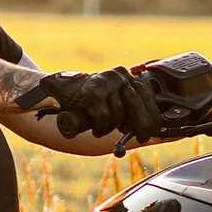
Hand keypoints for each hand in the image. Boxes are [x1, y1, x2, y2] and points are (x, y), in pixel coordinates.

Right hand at [18, 66, 166, 143]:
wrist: (58, 91)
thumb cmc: (88, 99)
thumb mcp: (112, 98)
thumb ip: (129, 106)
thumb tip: (151, 126)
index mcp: (126, 74)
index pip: (147, 95)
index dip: (151, 116)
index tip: (153, 130)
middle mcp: (118, 75)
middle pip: (137, 106)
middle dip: (140, 125)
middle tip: (141, 137)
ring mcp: (106, 82)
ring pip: (119, 114)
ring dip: (111, 127)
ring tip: (102, 126)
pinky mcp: (93, 92)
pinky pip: (104, 117)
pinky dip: (100, 127)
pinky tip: (95, 127)